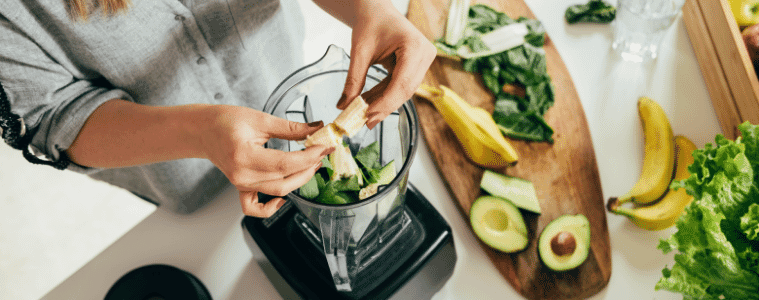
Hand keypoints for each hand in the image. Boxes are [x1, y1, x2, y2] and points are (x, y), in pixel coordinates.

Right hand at [199, 105, 333, 217]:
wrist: (203, 130)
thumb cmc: (225, 121)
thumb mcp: (260, 119)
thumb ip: (291, 127)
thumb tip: (316, 128)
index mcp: (244, 155)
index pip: (285, 163)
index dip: (309, 157)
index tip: (324, 147)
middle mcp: (242, 175)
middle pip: (284, 180)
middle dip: (308, 168)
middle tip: (321, 153)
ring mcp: (241, 184)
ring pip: (277, 191)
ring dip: (299, 180)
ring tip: (311, 164)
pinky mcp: (241, 188)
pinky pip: (254, 207)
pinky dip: (270, 208)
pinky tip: (283, 199)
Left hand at [336, 0, 435, 128]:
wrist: (376, 10)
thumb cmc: (370, 23)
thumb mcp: (359, 52)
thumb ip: (353, 80)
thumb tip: (344, 106)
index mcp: (414, 46)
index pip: (401, 83)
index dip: (385, 103)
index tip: (367, 116)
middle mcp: (425, 54)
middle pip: (405, 90)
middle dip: (384, 107)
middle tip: (365, 122)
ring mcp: (424, 60)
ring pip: (404, 90)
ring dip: (384, 103)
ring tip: (365, 115)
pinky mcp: (418, 65)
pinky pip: (402, 85)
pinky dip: (386, 94)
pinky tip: (371, 104)